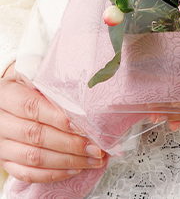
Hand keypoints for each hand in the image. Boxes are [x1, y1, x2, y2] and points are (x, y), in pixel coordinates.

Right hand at [0, 63, 105, 182]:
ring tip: (93, 159)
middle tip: (96, 147)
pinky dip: (53, 173)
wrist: (5, 101)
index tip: (82, 126)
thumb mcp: (35, 81)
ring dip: (68, 161)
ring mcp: (2, 145)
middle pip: (36, 135)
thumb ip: (53, 90)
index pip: (33, 108)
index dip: (58, 118)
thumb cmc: (28, 88)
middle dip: (70, 143)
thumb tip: (84, 103)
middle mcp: (1, 123)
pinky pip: (27, 173)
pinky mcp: (5, 162)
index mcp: (7, 96)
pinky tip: (75, 168)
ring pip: (34, 157)